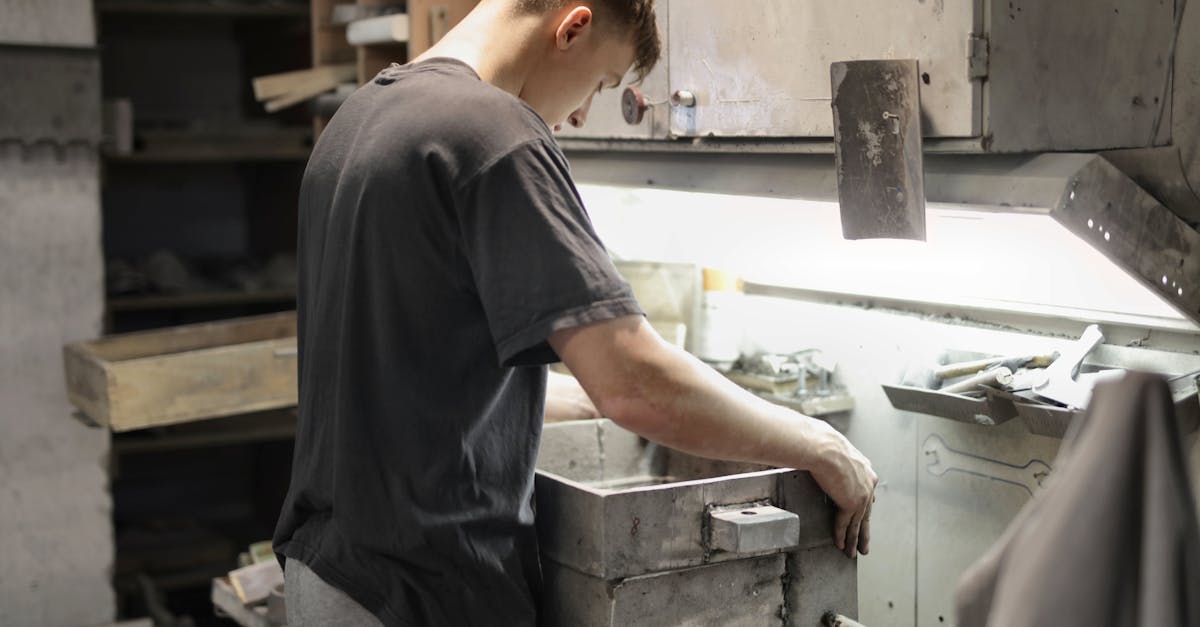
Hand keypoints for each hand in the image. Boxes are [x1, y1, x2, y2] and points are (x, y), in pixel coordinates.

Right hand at [805, 421, 876, 557]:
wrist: (824, 447)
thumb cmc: (824, 444)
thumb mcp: (836, 451)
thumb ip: (837, 462)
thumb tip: (822, 458)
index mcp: (865, 470)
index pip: (867, 494)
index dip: (865, 508)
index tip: (865, 517)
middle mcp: (867, 485)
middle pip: (866, 514)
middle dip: (865, 532)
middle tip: (865, 545)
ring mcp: (861, 496)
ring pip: (858, 524)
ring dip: (855, 540)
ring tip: (854, 553)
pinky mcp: (851, 504)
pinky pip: (845, 525)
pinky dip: (842, 536)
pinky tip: (841, 545)